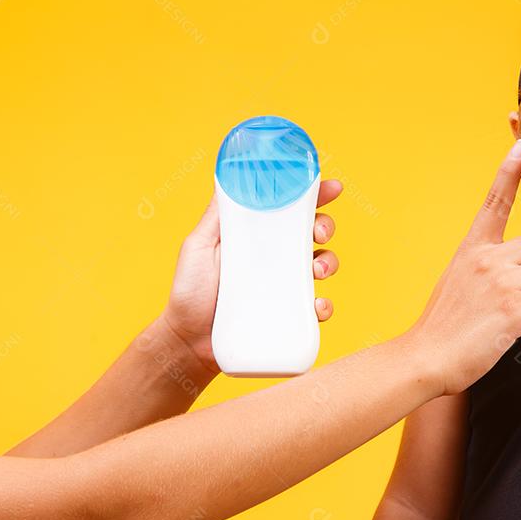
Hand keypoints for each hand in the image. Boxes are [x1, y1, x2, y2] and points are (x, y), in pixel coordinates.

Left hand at [160, 180, 343, 373]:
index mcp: (257, 235)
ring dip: (329, 262)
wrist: (189, 341)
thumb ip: (216, 216)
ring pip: (323, 265)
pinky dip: (323, 306)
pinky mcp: (290, 314)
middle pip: (314, 232)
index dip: (314, 195)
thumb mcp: (198, 245)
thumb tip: (229, 179)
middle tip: (318, 233)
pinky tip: (315, 307)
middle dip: (326, 226)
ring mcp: (285, 285)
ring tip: (316, 271)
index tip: (332, 188)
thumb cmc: (190, 291)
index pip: (289, 208)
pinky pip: (317, 308)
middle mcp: (276, 257)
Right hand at [406, 140, 520, 395]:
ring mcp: (500, 281)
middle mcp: (486, 259)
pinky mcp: (514, 307)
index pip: (493, 203)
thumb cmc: (443, 330)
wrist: (426, 359)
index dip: (509, 173)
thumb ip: (484, 269)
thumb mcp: (457, 284)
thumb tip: (514, 273)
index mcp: (471, 250)